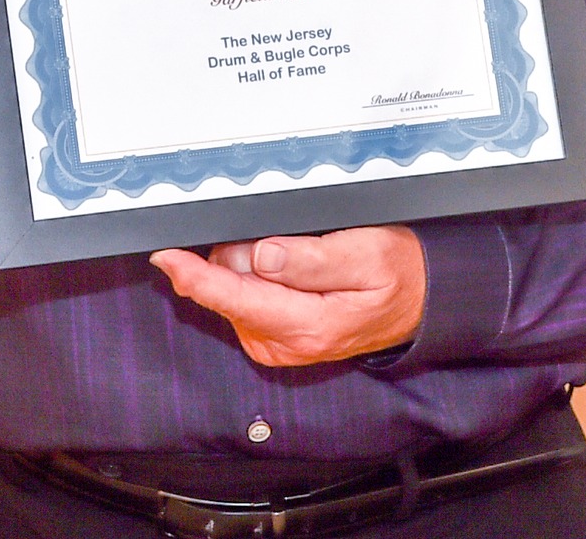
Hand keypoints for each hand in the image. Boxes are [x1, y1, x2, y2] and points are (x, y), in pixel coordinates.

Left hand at [150, 226, 426, 367]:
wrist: (418, 302)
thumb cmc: (397, 276)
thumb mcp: (366, 255)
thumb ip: (311, 258)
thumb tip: (261, 255)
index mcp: (307, 326)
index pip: (235, 297)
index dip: (196, 275)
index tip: (168, 256)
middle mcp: (284, 343)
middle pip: (229, 286)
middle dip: (245, 256)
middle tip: (294, 242)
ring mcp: (276, 343)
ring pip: (234, 289)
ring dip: (254, 267)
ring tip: (303, 260)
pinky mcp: (271, 336)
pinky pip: (245, 297)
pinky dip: (257, 278)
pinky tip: (290, 272)